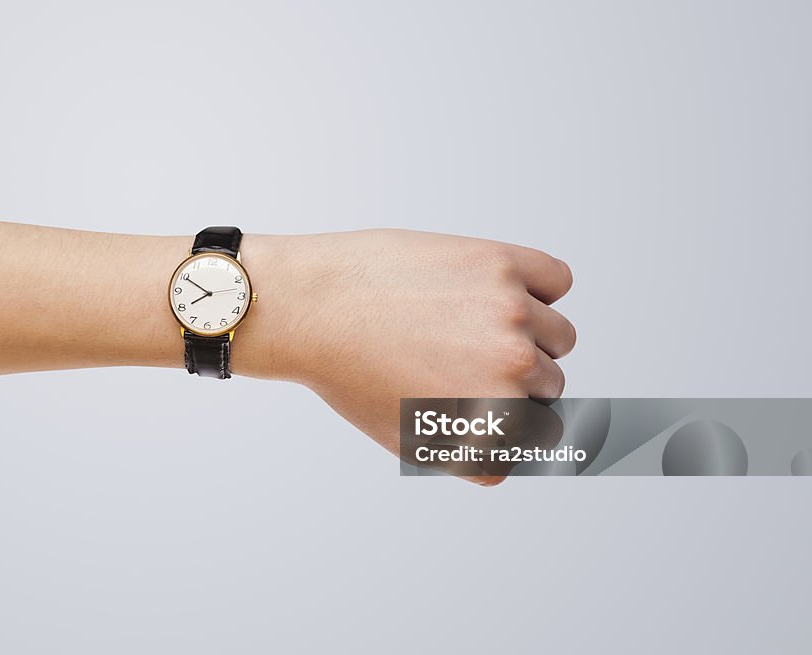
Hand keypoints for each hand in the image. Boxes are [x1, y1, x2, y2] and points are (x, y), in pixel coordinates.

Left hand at [237, 229, 575, 484]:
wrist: (309, 306)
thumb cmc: (351, 373)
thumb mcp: (410, 438)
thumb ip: (476, 453)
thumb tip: (529, 444)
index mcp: (492, 430)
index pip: (539, 436)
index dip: (500, 418)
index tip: (463, 397)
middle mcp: (511, 377)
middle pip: (549, 386)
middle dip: (508, 377)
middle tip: (451, 358)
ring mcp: (511, 317)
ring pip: (559, 337)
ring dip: (526, 334)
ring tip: (463, 325)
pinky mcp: (502, 265)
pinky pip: (556, 281)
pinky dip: (537, 288)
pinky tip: (491, 292)